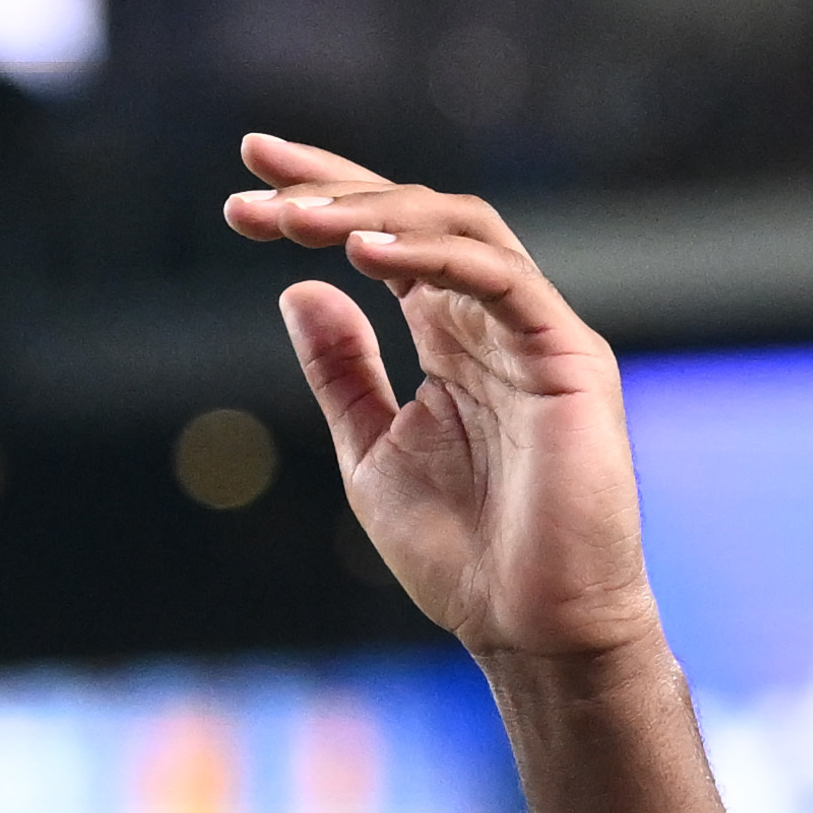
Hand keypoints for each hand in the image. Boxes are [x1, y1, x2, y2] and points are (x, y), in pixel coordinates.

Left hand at [220, 136, 658, 668]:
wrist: (531, 626)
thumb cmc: (461, 552)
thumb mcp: (370, 450)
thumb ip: (341, 371)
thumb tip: (295, 289)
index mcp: (450, 338)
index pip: (384, 240)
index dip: (321, 198)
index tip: (244, 186)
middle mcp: (493, 320)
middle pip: (415, 215)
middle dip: (331, 189)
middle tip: (252, 186)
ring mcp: (535, 331)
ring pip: (458, 227)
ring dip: (372, 213)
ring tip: (297, 220)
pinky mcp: (569, 355)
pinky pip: (499, 277)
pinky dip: (431, 256)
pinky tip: (364, 256)